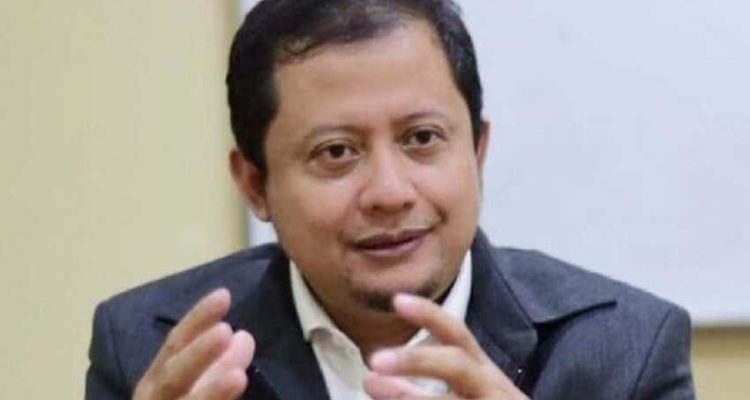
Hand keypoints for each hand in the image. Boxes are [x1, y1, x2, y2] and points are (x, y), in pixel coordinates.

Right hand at [133, 288, 254, 399]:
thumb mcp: (197, 388)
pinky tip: (234, 387)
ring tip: (237, 376)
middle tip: (227, 331)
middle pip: (170, 378)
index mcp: (155, 384)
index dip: (196, 320)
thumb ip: (217, 367)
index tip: (223, 295)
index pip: (173, 346)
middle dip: (196, 355)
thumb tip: (243, 338)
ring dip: (209, 394)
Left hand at [364, 293, 527, 399]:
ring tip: (371, 386)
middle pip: (456, 364)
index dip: (429, 315)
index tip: (397, 300)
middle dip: (416, 359)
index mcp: (481, 373)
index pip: (457, 335)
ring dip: (409, 396)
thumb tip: (371, 380)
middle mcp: (490, 388)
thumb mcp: (466, 395)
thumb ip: (421, 388)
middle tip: (374, 359)